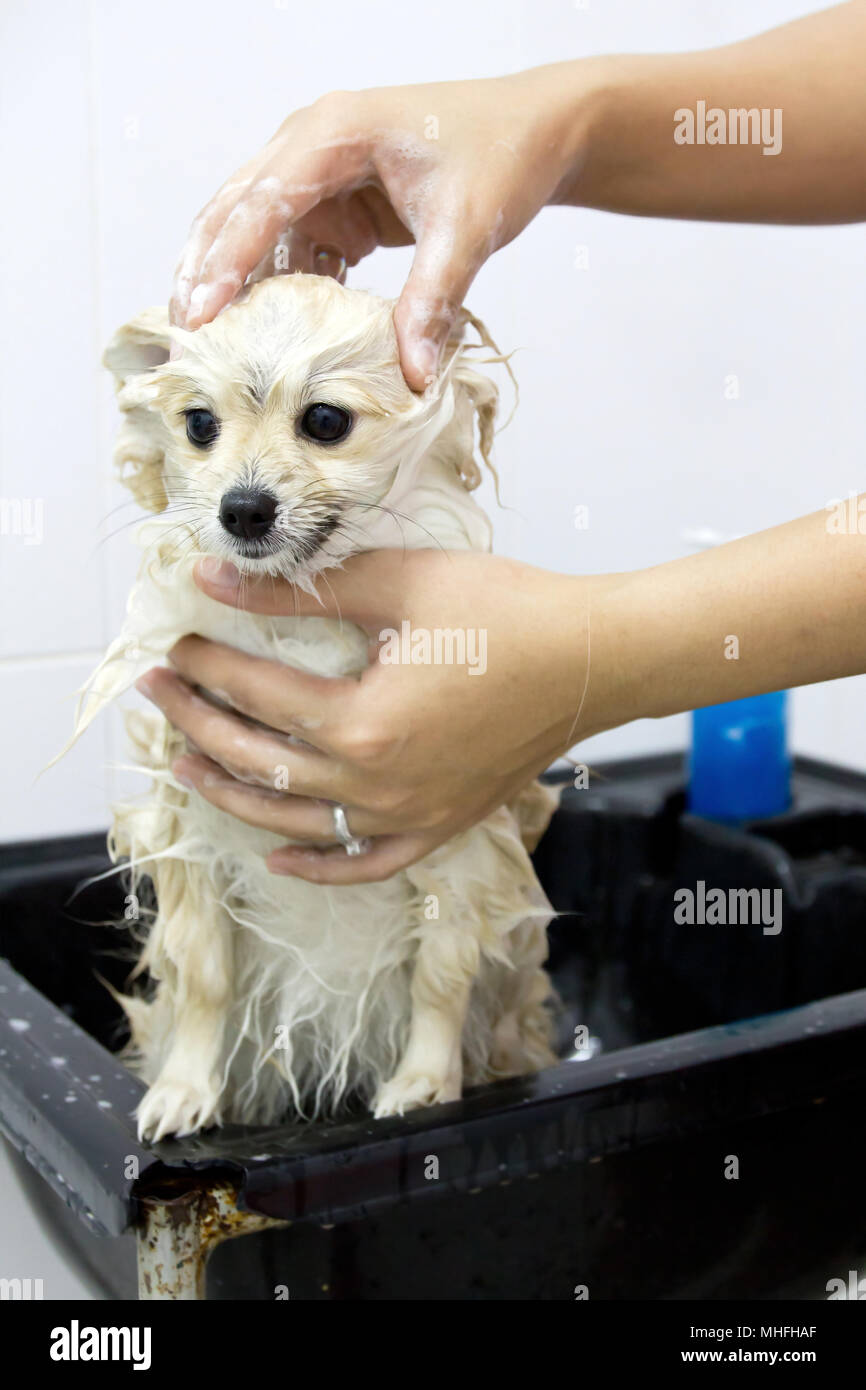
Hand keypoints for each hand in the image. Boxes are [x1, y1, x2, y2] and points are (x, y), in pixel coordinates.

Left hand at [136, 549, 596, 882]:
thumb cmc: (506, 612)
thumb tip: (219, 581)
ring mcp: (410, 815)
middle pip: (262, 764)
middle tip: (163, 694)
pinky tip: (279, 854)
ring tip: (189, 765)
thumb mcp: (397, 584)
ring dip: (235, 794)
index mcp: (364, 724)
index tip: (179, 642)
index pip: (257, 698)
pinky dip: (319, 864)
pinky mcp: (440, 824)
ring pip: (296, 823)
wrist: (593, 659)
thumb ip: (299, 591)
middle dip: (199, 725)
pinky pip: (367, 862)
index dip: (209, 667)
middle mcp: (378, 785)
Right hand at [169, 68, 591, 385]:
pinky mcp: (333, 207)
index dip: (228, 260)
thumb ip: (434, 301)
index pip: (262, 199)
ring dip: (231, 286)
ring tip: (207, 347)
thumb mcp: (468, 229)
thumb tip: (411, 374)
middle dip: (204, 273)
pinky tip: (263, 338)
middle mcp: (311, 147)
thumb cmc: (500, 155)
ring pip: (252, 233)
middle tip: (183, 339)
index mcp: (335, 134)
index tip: (200, 315)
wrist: (531, 132)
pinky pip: (289, 251)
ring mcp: (317, 177)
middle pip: (235, 211)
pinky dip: (274, 292)